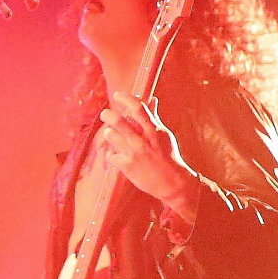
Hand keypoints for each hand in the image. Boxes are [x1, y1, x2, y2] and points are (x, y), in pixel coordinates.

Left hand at [97, 94, 199, 219]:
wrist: (172, 183)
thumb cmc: (168, 156)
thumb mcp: (163, 135)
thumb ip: (154, 117)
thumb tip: (152, 99)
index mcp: (155, 131)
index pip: (139, 110)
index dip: (127, 99)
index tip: (118, 95)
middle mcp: (144, 141)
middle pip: (120, 122)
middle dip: (109, 115)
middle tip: (105, 114)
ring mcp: (134, 154)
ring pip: (111, 136)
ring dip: (108, 133)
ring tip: (111, 134)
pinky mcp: (127, 166)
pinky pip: (110, 154)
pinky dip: (111, 152)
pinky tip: (116, 154)